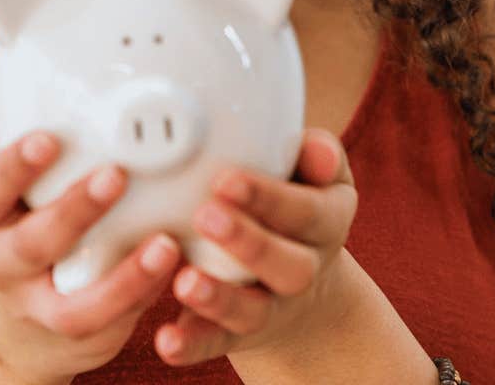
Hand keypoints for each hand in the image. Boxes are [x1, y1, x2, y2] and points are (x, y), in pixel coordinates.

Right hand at [0, 60, 181, 382]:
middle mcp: (2, 265)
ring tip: (163, 243)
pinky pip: (110, 323)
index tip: (49, 136)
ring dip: (123, 276)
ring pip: (77, 303)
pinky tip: (172, 263)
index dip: (14, 165)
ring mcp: (39, 306)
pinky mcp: (77, 335)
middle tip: (116, 175)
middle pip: (34, 243)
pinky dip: (141, 296)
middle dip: (74, 211)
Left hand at [152, 128, 359, 365]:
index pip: (307, 210)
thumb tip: (318, 151)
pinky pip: (217, 342)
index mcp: (328, 222)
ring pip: (253, 311)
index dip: (269, 197)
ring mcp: (272, 307)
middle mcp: (306, 270)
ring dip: (219, 298)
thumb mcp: (314, 175)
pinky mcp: (239, 335)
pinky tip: (167, 340)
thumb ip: (313, 155)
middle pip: (290, 265)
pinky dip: (192, 343)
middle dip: (248, 242)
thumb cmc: (294, 204)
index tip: (226, 179)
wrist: (301, 281)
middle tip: (206, 215)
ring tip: (185, 281)